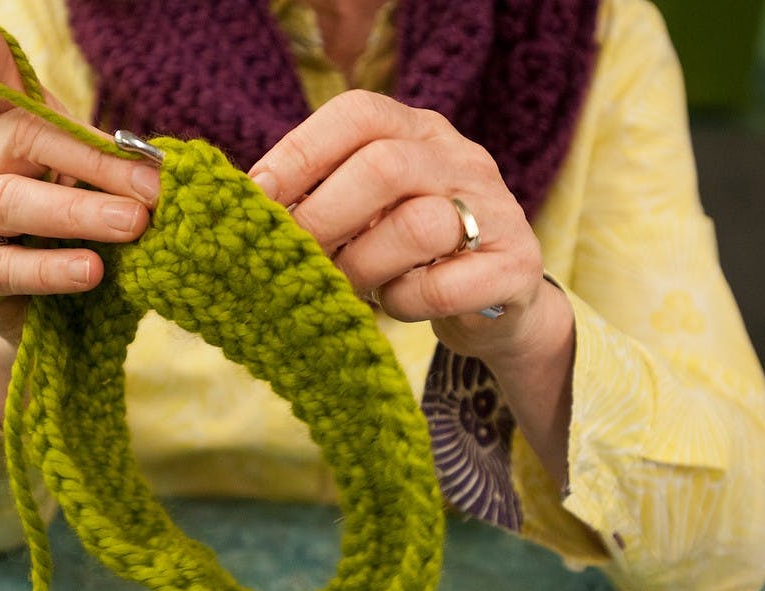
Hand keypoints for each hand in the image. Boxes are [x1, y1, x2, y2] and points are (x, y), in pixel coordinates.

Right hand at [0, 0, 158, 417]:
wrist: (59, 322)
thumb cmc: (85, 242)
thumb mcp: (109, 198)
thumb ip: (127, 176)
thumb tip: (166, 169)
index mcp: (16, 135)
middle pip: (25, 140)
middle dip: (95, 163)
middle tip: (154, 190)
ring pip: (12, 203)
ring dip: (77, 212)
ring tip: (132, 225)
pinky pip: (5, 267)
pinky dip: (52, 268)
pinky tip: (92, 272)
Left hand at [248, 90, 552, 361]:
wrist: (499, 303)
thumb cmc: (409, 254)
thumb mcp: (367, 211)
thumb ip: (322, 199)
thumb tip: (249, 208)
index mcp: (418, 131)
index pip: (358, 113)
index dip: (300, 151)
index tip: (257, 197)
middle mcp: (461, 159)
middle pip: (384, 166)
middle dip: (323, 216)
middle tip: (293, 255)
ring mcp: (497, 210)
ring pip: (418, 225)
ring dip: (362, 265)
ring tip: (345, 285)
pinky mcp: (515, 269)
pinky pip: (444, 285)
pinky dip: (404, 302)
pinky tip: (394, 304)